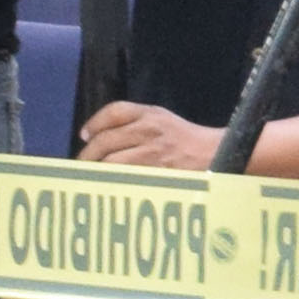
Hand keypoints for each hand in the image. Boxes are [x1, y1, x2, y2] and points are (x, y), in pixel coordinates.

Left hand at [79, 99, 219, 169]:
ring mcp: (153, 153)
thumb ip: (136, 123)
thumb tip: (100, 137)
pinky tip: (107, 187)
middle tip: (81, 164)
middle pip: (106, 140)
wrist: (218, 154)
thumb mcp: (163, 120)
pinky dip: (113, 183)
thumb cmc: (186, 140)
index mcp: (151, 114)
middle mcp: (149, 130)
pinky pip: (126, 179)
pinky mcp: (157, 173)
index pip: (114, 112)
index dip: (94, 123)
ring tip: (89, 178)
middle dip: (88, 154)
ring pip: (111, 162)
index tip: (84, 135)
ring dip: (96, 171)